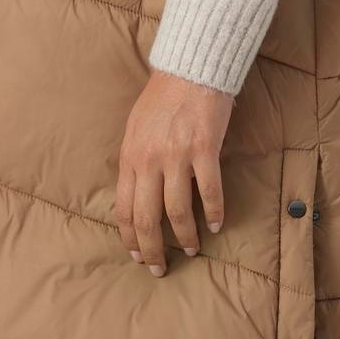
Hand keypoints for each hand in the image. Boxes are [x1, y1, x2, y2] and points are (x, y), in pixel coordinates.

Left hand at [115, 71, 232, 276]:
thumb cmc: (162, 99)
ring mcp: (177, 156)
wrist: (189, 68)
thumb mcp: (135, 130)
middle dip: (153, 249)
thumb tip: (137, 194)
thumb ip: (135, 162)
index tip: (137, 255)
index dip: (129, 237)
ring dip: (185, 237)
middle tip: (160, 269)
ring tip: (192, 250)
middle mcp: (150, 160)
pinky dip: (213, 212)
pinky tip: (216, 225)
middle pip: (147, 218)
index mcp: (130, 157)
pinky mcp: (204, 150)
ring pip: (178, 211)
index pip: (123, 208)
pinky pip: (209, 192)